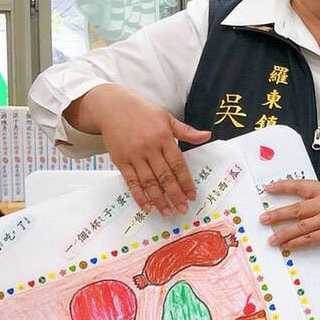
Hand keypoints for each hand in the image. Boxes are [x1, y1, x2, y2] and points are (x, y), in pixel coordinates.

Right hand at [84, 84, 209, 215]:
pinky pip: (131, 182)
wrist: (112, 107)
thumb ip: (186, 131)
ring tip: (168, 212)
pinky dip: (139, 195)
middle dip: (175, 195)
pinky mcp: (120, 161)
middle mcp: (149, 148)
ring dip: (159, 199)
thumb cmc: (142, 112)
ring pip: (149, 182)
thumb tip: (207, 135)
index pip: (178, 164)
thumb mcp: (166, 118)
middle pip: (164, 176)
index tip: (192, 196)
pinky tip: (147, 206)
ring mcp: (133, 155)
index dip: (185, 182)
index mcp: (163, 137)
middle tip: (183, 209)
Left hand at [260, 179, 319, 251]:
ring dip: (283, 233)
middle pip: (297, 208)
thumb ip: (319, 198)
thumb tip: (296, 205)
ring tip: (271, 239)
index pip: (301, 186)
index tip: (268, 189)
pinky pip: (309, 239)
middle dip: (277, 214)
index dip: (283, 186)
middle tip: (263, 219)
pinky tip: (287, 246)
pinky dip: (296, 243)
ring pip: (300, 226)